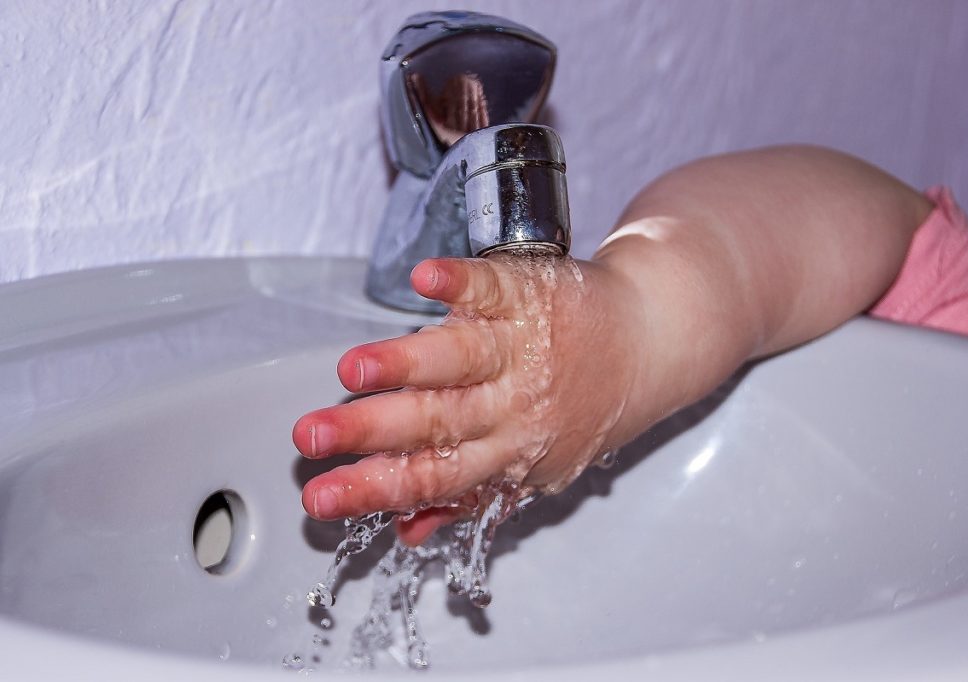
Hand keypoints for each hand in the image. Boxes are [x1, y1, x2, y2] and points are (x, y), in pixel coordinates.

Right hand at [292, 253, 645, 543]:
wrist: (646, 344)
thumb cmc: (583, 407)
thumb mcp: (534, 467)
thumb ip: (469, 501)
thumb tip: (406, 534)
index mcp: (508, 451)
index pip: (433, 476)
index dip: (375, 489)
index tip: (320, 497)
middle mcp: (512, 403)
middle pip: (436, 421)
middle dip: (369, 431)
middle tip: (312, 436)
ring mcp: (520, 347)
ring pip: (461, 359)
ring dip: (406, 363)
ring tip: (354, 370)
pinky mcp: (528, 294)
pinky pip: (493, 288)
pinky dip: (460, 282)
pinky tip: (426, 280)